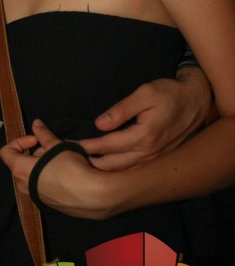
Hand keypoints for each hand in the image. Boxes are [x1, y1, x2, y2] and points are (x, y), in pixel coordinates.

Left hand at [0, 120, 107, 217]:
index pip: (5, 152)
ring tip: (62, 159)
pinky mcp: (50, 205)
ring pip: (33, 176)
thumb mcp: (56, 146)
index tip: (36, 139)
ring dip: (43, 165)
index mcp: (20, 170)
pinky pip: (43, 187)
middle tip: (52, 148)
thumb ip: (43, 134)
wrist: (93, 196)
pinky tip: (68, 174)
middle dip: (35, 153)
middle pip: (21, 164)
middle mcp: (24, 186)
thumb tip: (36, 124)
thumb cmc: (70, 167)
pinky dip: (50, 177)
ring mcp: (36, 198)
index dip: (19, 141)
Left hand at [78, 68, 211, 170]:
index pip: (108, 145)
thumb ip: (121, 110)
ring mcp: (155, 158)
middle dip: (90, 164)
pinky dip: (116, 171)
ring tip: (82, 166)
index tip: (69, 147)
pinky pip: (133, 169)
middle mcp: (149, 152)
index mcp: (144, 136)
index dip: (87, 147)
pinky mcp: (158, 158)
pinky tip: (104, 169)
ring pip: (123, 171)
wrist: (197, 101)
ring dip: (102, 170)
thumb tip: (99, 123)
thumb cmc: (169, 93)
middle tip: (69, 161)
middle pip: (113, 165)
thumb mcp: (145, 94)